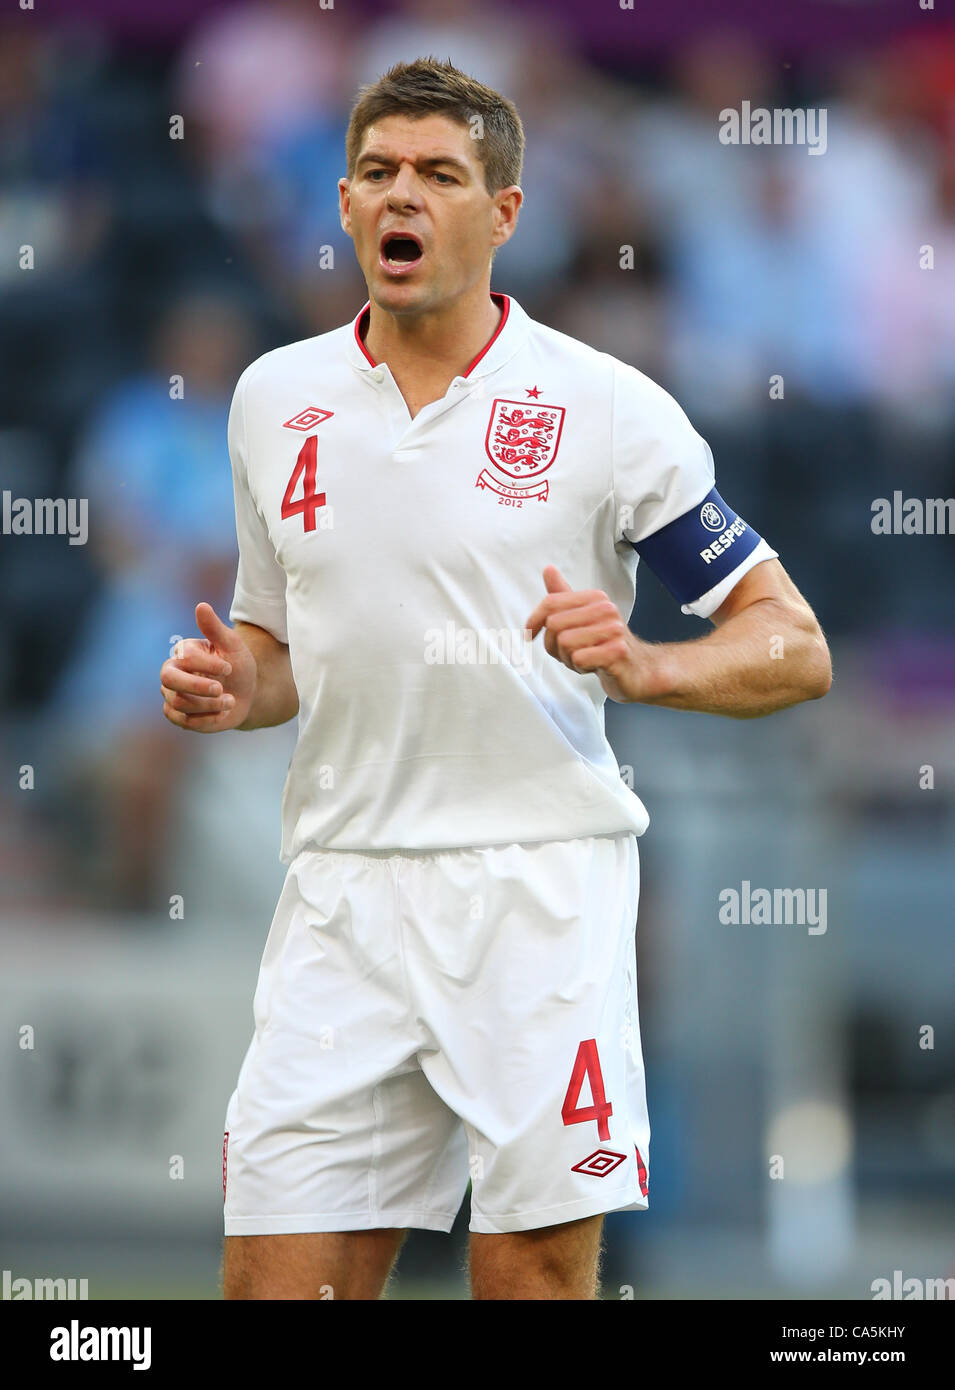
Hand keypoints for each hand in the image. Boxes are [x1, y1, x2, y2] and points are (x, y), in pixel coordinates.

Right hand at [160, 602, 256, 731]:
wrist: (246, 694)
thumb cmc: (238, 666)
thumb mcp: (232, 646)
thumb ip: (215, 628)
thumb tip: (201, 606)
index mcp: (182, 652)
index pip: (184, 658)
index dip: (207, 665)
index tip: (229, 667)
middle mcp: (171, 672)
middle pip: (168, 680)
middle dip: (197, 687)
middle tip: (221, 690)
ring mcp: (171, 695)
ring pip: (179, 703)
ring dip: (210, 704)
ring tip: (231, 701)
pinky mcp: (177, 716)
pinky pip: (185, 721)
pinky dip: (207, 719)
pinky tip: (222, 713)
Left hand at [525, 565, 661, 702]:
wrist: (638, 669)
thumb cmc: (606, 644)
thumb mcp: (582, 618)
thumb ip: (564, 596)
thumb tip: (548, 569)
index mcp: (595, 598)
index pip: (551, 603)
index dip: (534, 621)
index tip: (530, 634)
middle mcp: (606, 610)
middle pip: (554, 624)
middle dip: (553, 645)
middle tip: (568, 653)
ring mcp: (614, 630)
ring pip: (564, 643)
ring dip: (567, 658)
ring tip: (583, 659)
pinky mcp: (617, 652)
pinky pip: (579, 658)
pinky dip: (579, 667)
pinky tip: (593, 666)